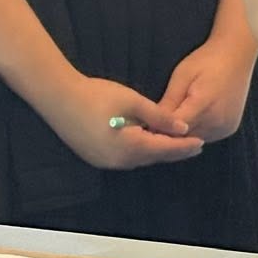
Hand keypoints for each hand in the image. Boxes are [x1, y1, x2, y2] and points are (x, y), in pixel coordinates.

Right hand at [39, 77, 201, 170]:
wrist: (56, 97)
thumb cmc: (95, 95)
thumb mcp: (132, 101)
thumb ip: (158, 116)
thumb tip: (182, 127)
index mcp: (130, 147)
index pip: (165, 150)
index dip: (184, 146)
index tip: (201, 143)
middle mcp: (119, 161)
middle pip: (153, 157)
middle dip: (172, 151)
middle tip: (192, 145)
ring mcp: (104, 162)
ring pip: (139, 159)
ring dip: (156, 151)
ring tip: (172, 143)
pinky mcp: (95, 157)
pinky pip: (125, 158)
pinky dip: (139, 151)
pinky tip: (145, 141)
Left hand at [159, 34, 257, 141]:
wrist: (237, 55)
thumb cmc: (206, 60)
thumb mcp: (182, 76)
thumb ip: (169, 102)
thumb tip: (152, 123)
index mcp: (204, 105)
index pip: (174, 129)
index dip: (159, 128)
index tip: (146, 125)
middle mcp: (218, 121)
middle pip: (184, 138)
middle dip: (169, 132)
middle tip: (155, 123)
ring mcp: (225, 127)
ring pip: (194, 139)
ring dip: (182, 134)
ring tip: (172, 120)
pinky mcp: (230, 129)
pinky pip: (206, 136)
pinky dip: (196, 131)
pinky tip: (190, 119)